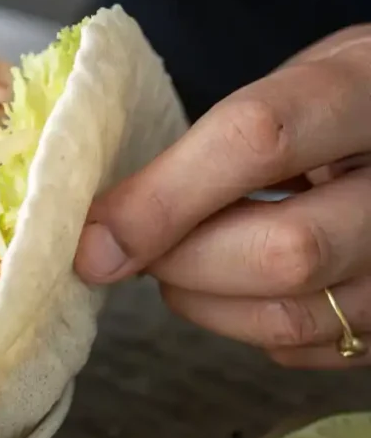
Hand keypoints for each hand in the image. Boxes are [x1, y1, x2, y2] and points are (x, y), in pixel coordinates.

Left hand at [74, 24, 370, 367]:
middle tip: (139, 251)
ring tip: (183, 263)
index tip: (95, 242)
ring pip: (291, 316)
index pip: (258, 140)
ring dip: (203, 301)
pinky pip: (306, 349)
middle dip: (182, 262)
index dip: (162, 199)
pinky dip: (244, 324)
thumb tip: (104, 229)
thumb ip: (206, 149)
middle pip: (285, 251)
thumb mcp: (287, 90)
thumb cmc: (341, 106)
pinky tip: (238, 286)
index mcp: (366, 88)